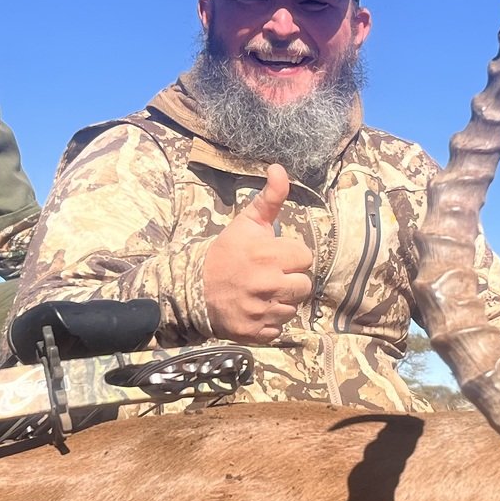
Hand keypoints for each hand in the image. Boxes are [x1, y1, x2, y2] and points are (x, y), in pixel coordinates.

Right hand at [202, 164, 312, 343]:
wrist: (193, 288)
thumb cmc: (226, 252)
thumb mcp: (247, 222)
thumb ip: (270, 198)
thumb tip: (279, 168)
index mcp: (267, 255)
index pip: (305, 258)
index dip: (292, 257)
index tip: (275, 257)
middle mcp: (267, 284)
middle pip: (304, 285)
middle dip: (290, 280)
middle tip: (269, 276)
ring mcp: (261, 310)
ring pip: (293, 308)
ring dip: (281, 301)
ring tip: (261, 292)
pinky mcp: (255, 332)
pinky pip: (279, 328)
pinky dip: (270, 321)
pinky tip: (256, 309)